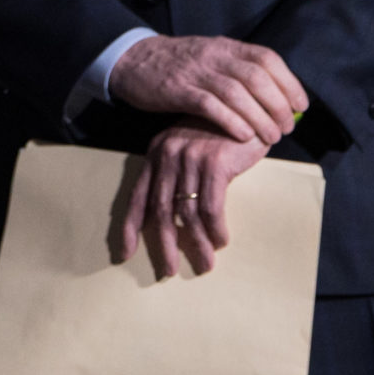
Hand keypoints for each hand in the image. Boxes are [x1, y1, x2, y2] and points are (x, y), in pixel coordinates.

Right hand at [108, 34, 307, 147]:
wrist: (132, 59)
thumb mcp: (211, 56)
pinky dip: (231, 121)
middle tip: (285, 128)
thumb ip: (238, 69)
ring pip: (237, 93)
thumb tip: (276, 94)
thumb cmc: (178, 64)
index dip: (289, 82)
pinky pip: (210, 106)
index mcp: (226, 47)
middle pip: (257, 78)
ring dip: (259, 118)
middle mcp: (214, 56)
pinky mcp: (177, 90)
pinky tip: (244, 135)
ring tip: (270, 137)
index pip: (267, 58)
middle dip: (278, 105)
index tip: (300, 105)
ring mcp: (195, 72)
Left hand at [117, 119, 267, 277]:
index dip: (130, 226)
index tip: (126, 253)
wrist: (247, 104)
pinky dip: (216, 228)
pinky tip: (222, 240)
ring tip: (207, 263)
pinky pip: (211, 206)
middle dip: (164, 244)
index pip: (137, 196)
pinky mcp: (214, 162)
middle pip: (160, 210)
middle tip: (169, 270)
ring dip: (197, 243)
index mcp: (157, 154)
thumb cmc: (221, 132)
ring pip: (186, 212)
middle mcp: (168, 155)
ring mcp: (190, 158)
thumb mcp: (191, 149)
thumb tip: (175, 216)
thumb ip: (179, 174)